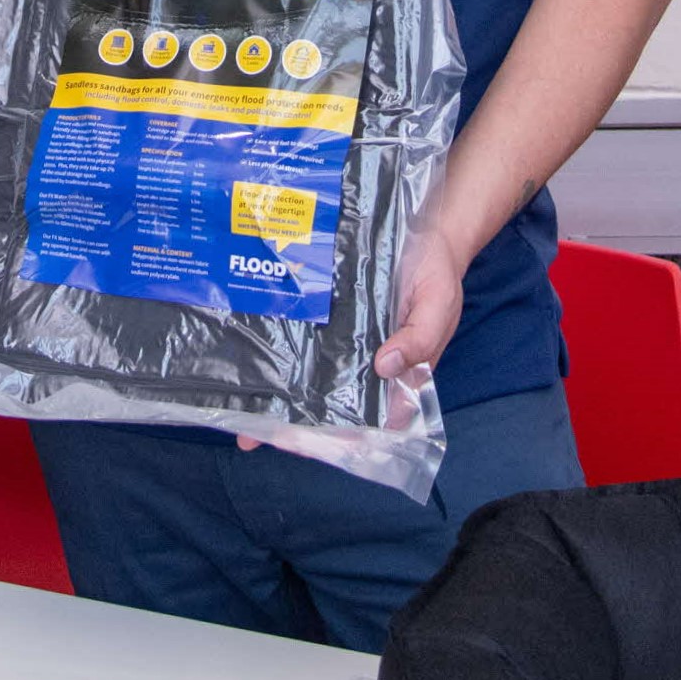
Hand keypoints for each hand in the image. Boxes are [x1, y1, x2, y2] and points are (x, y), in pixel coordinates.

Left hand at [226, 224, 469, 454]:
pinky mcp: (332, 321)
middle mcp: (370, 367)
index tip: (308, 446)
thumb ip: (420, 339)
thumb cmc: (437, 274)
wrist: (427, 233)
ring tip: (242, 416)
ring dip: (281, 399)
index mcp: (401, 376)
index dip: (340, 438)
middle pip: (332, 407)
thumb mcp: (438, 304)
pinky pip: (306, 343)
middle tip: (257, 437)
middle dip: (297, 426)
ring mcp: (348, 345)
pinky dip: (281, 356)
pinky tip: (250, 365)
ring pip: (312, 381)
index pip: (371, 420)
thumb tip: (385, 367)